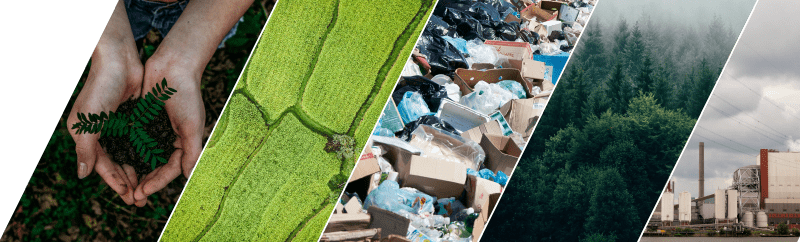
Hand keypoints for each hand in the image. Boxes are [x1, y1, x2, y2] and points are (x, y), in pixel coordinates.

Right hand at [68, 37, 143, 205]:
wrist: (119, 60)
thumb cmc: (101, 88)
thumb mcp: (90, 121)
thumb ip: (86, 149)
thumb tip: (82, 175)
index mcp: (86, 135)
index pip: (102, 166)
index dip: (115, 182)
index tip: (129, 198)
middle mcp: (99, 132)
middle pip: (114, 163)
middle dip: (127, 182)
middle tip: (140, 199)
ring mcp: (116, 125)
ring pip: (127, 155)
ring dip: (137, 170)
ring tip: (147, 187)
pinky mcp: (130, 117)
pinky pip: (137, 141)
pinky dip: (144, 154)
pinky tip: (155, 164)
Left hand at [133, 51, 204, 206]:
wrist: (172, 66)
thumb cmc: (187, 95)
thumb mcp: (192, 126)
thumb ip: (192, 152)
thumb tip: (188, 177)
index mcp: (183, 142)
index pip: (171, 169)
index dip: (158, 183)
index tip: (143, 192)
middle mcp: (168, 139)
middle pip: (156, 168)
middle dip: (145, 183)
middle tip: (132, 197)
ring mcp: (154, 130)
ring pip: (142, 157)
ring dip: (134, 172)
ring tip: (124, 186)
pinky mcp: (141, 121)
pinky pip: (132, 141)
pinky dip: (126, 153)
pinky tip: (116, 163)